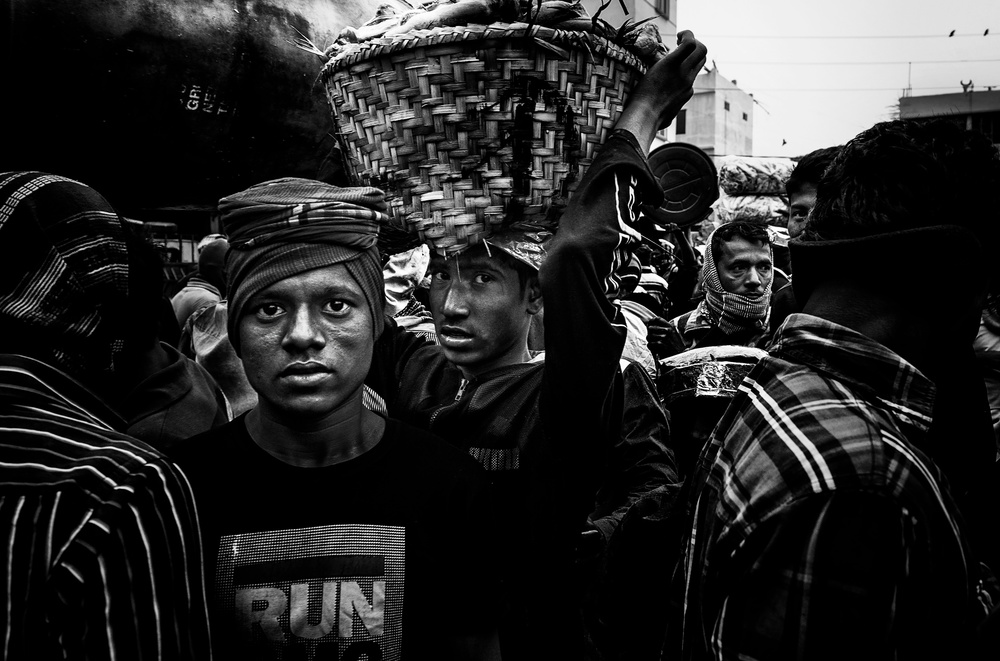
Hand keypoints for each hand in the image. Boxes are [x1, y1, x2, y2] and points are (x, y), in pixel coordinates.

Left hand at [615, 31, 707, 153]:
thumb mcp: (661, 122)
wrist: (644, 117)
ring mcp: (683, 74)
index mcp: (685, 94)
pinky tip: (679, 35)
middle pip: (702, 60)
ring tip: (680, 37)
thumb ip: (665, 118)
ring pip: (702, 50)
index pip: (693, 76)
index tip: (674, 64)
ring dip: (693, 39)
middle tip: (679, 45)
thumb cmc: (648, 122)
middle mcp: (688, 83)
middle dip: (695, 49)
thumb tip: (661, 127)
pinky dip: (688, 35)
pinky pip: (690, 43)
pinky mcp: (673, 64)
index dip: (686, 67)